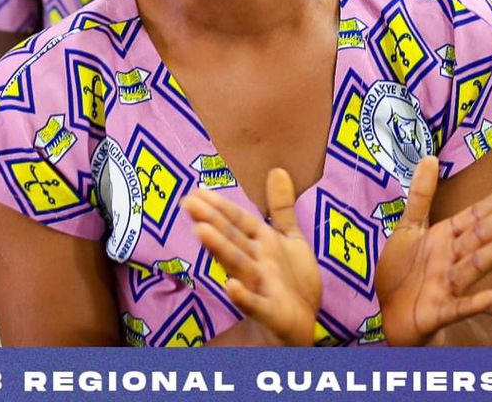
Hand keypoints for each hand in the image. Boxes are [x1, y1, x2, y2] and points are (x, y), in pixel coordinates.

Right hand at [183, 168, 321, 346]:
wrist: (303, 323)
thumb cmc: (290, 279)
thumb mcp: (289, 238)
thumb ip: (281, 207)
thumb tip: (276, 169)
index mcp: (260, 244)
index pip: (238, 221)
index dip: (221, 206)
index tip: (196, 191)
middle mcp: (255, 263)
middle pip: (232, 239)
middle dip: (213, 221)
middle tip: (188, 203)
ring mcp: (260, 287)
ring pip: (238, 265)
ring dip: (221, 249)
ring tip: (201, 231)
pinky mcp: (270, 311)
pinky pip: (256, 304)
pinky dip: (244, 296)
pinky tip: (231, 286)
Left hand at [375, 156, 491, 346]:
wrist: (389, 314)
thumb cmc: (403, 270)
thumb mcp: (408, 226)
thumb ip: (421, 194)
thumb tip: (431, 156)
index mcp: (445, 237)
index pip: (476, 216)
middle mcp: (451, 259)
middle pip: (481, 236)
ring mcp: (447, 285)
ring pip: (476, 265)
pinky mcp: (437, 312)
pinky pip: (457, 308)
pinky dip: (474, 303)